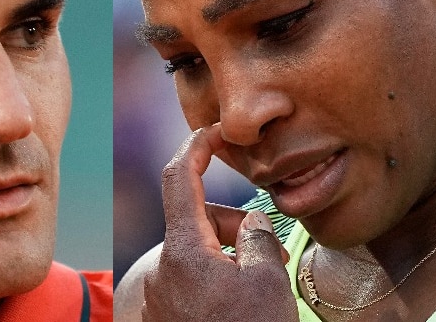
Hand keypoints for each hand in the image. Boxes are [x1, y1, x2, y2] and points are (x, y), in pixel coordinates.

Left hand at [141, 124, 297, 321]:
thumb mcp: (266, 282)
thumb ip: (258, 237)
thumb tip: (252, 222)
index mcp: (182, 251)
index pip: (179, 178)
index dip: (196, 147)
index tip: (215, 133)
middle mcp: (164, 268)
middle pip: (197, 220)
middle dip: (235, 223)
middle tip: (272, 249)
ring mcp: (163, 293)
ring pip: (198, 251)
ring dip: (231, 254)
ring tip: (264, 280)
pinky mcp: (168, 314)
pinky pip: (193, 278)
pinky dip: (218, 276)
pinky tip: (244, 298)